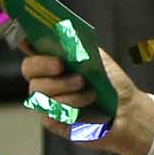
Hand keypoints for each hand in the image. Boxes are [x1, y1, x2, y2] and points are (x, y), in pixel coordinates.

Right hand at [23, 47, 152, 154]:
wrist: (126, 110)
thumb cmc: (111, 84)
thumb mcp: (99, 58)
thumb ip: (79, 46)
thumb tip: (62, 33)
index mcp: (54, 60)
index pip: (31, 47)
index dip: (26, 42)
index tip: (37, 44)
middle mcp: (46, 79)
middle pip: (28, 69)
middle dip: (44, 65)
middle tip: (63, 66)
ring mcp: (46, 100)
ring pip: (38, 92)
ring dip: (65, 89)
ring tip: (88, 89)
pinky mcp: (52, 120)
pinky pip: (48, 112)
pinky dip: (69, 106)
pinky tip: (86, 103)